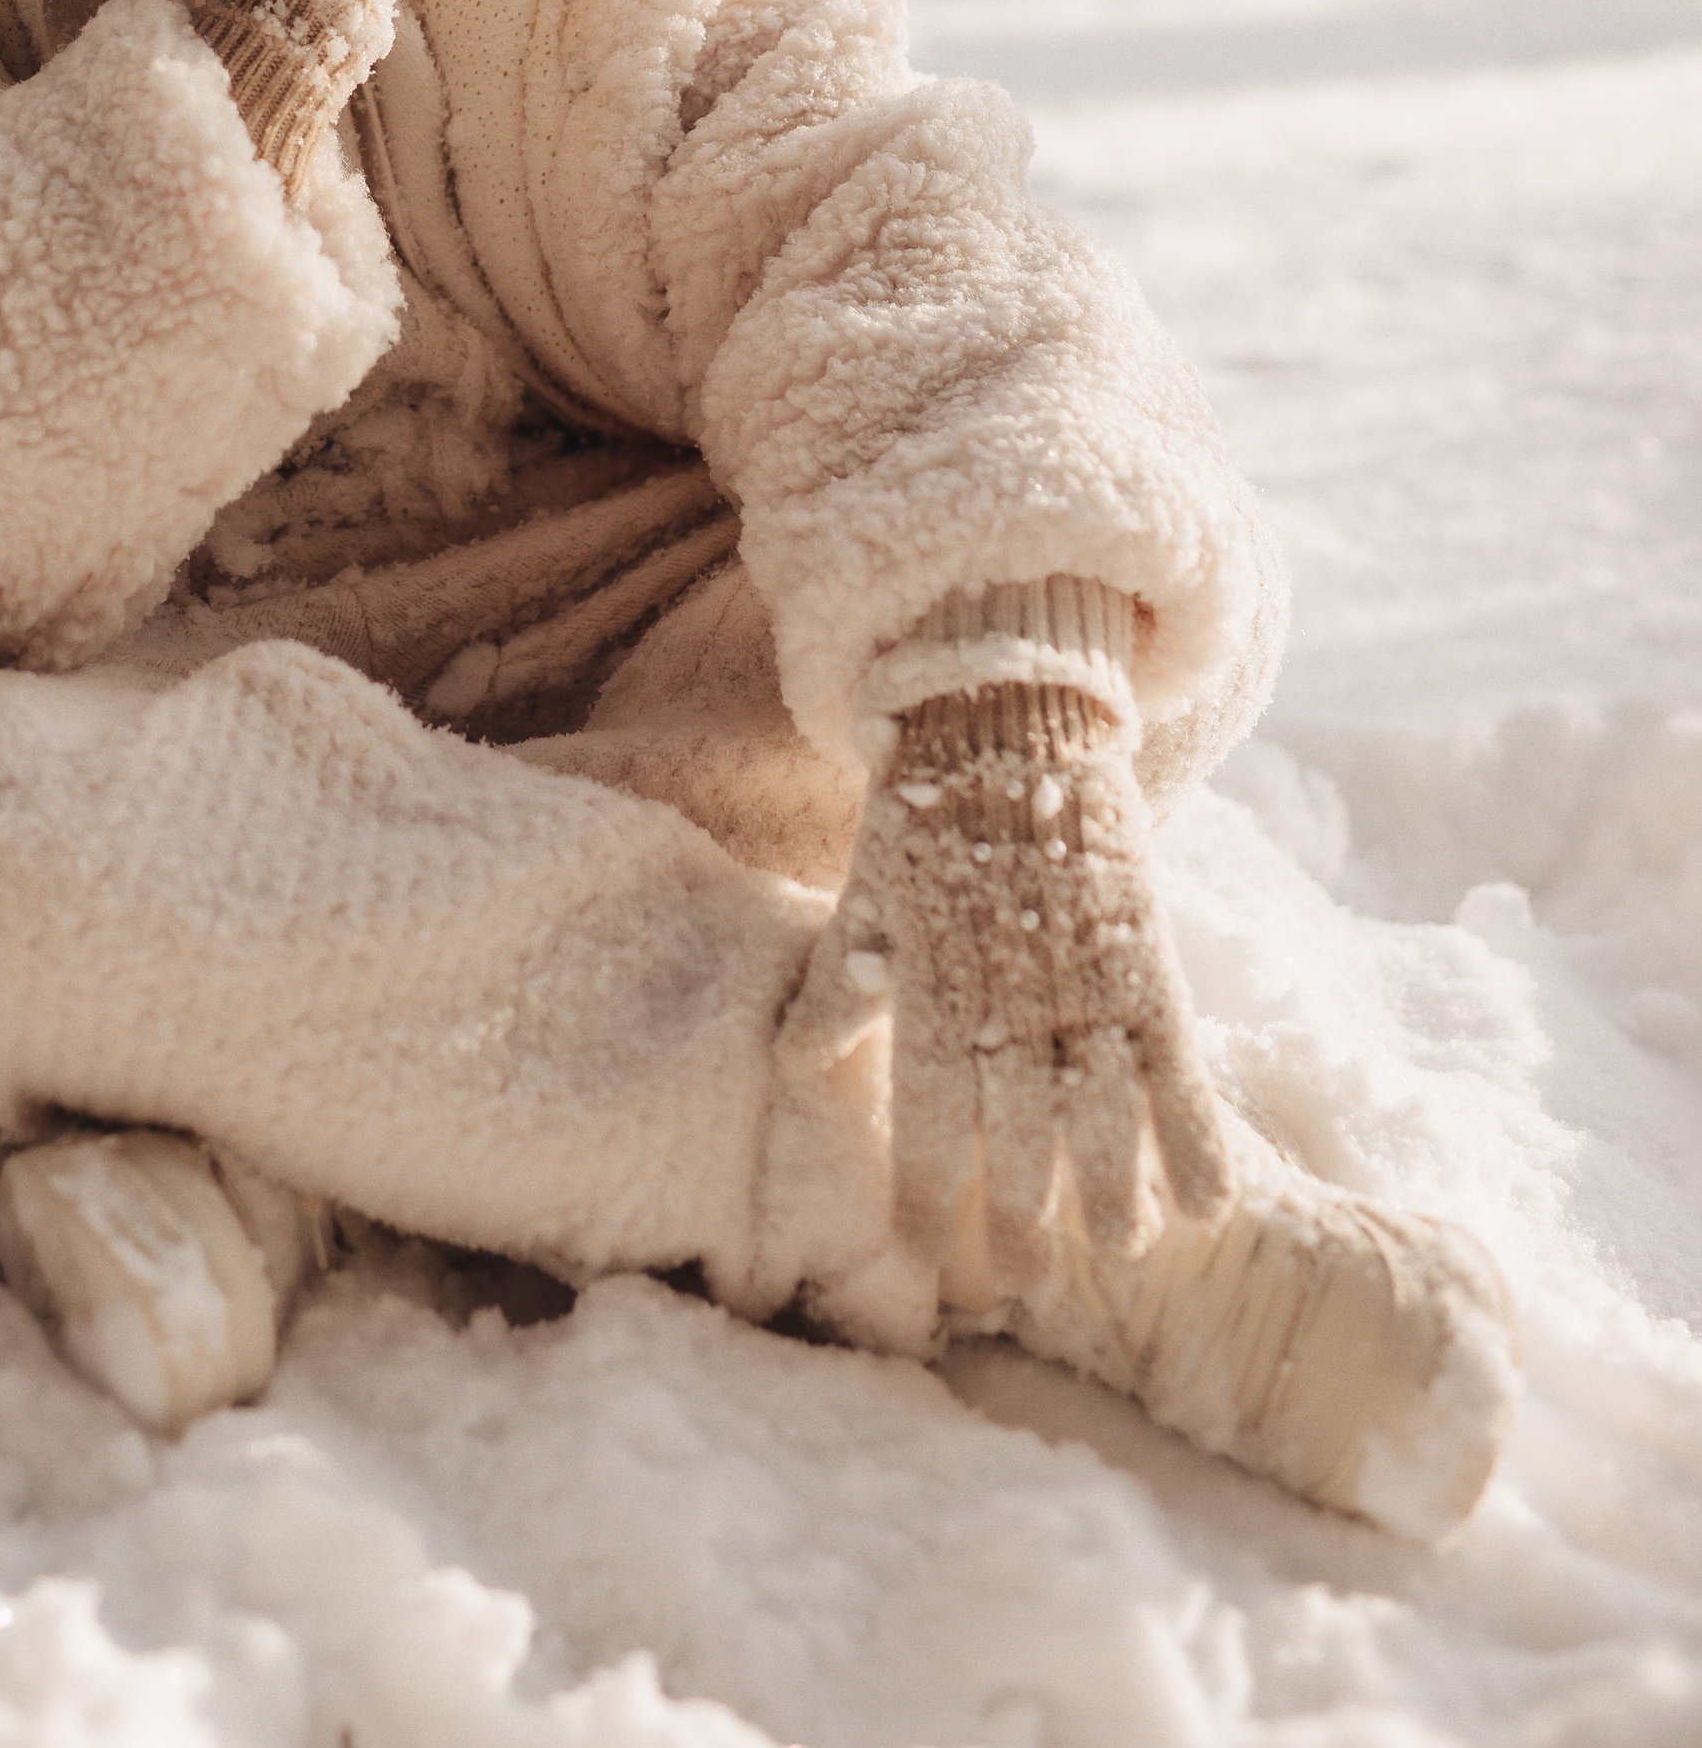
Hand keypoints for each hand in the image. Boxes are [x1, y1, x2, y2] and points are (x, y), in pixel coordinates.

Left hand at [837, 660, 1233, 1294]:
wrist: (1007, 716)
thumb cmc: (924, 816)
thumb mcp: (868, 899)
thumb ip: (836, 990)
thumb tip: (790, 1068)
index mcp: (931, 985)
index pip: (922, 1113)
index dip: (920, 1188)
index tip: (918, 1253)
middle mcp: (1008, 995)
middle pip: (1017, 1133)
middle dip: (1017, 1215)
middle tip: (1017, 1281)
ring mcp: (1085, 979)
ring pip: (1104, 1112)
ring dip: (1112, 1192)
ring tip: (1116, 1254)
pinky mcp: (1148, 957)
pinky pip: (1179, 1066)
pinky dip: (1197, 1137)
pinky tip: (1206, 1205)